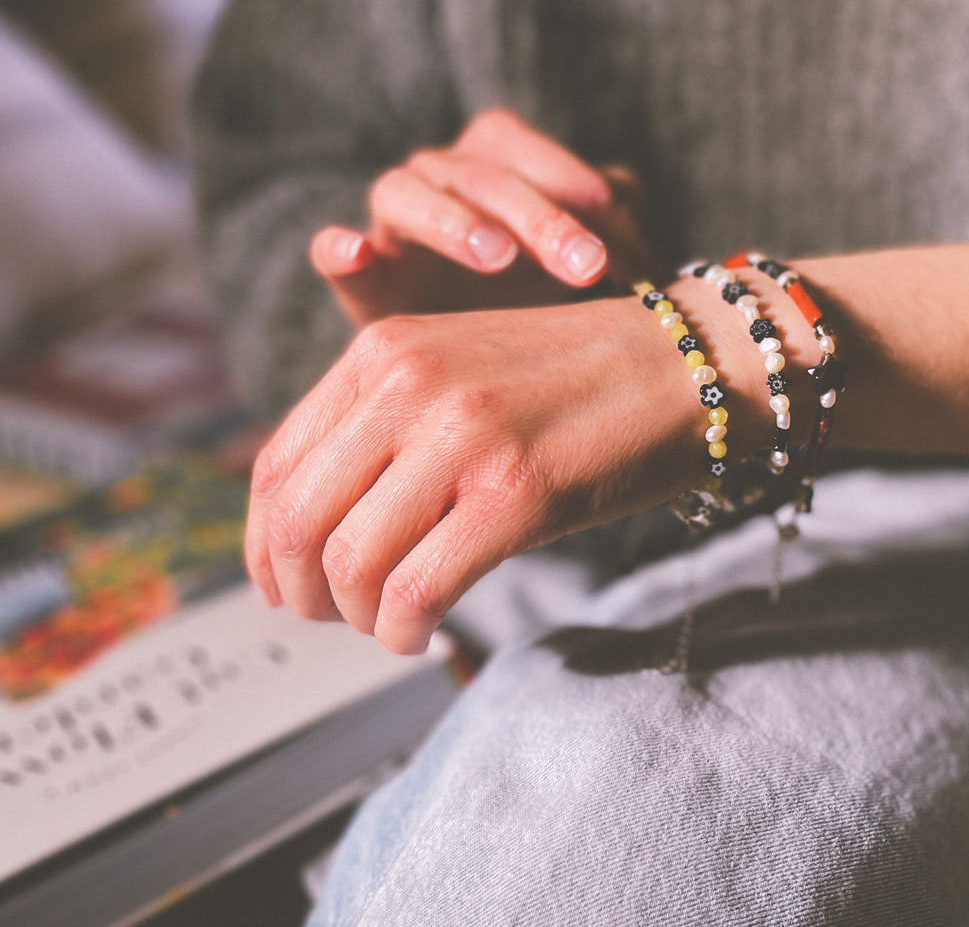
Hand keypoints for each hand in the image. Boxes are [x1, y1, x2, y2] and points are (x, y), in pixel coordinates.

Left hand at [244, 297, 716, 653]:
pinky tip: (423, 633)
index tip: (283, 587)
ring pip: (353, 562)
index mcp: (383, 350)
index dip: (263, 546)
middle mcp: (409, 385)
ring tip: (391, 624)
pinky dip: (406, 629)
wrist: (688, 366)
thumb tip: (316, 529)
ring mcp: (462, 436)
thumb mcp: (461, 374)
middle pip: (300, 520)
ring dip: (359, 617)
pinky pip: (418, 588)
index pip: (276, 466)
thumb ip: (385, 426)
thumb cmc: (579, 383)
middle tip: (331, 620)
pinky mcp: (516, 492)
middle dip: (303, 592)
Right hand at [310, 108, 663, 323]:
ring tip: (495, 256)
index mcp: (506, 162)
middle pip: (486, 175)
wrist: (472, 365)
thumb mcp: (593, 276)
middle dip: (541, 215)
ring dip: (455, 220)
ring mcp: (398, 223)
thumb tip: (666, 272)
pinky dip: (341, 248)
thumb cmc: (546, 304)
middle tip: (586, 265)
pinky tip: (355, 253)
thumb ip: (624, 252)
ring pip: (410, 193)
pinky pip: (336, 251)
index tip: (621, 244)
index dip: (579, 189)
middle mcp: (447, 178)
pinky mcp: (361, 276)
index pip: (538, 155)